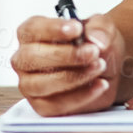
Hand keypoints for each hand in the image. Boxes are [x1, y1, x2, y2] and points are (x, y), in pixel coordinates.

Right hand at [10, 13, 124, 115]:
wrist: (108, 68)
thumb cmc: (94, 44)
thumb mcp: (102, 27)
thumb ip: (100, 28)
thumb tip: (97, 40)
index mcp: (31, 34)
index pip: (31, 29)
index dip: (52, 29)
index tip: (77, 28)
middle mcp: (25, 59)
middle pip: (31, 57)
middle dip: (65, 55)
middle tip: (92, 51)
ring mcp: (30, 84)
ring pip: (40, 83)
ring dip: (73, 76)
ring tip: (98, 67)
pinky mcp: (42, 105)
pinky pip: (55, 105)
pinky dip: (80, 96)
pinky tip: (99, 84)